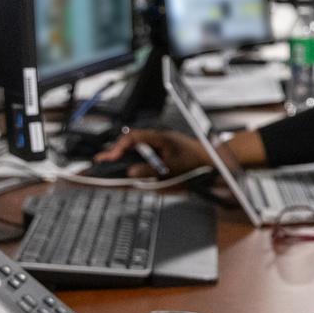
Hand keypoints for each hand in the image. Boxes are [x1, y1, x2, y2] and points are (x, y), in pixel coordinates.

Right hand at [95, 128, 210, 176]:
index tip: (109, 158)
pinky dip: (134, 158)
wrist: (215, 159)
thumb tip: (130, 174)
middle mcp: (158, 139)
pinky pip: (144, 153)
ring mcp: (161, 144)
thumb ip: (149, 172)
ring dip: (123, 155)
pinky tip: (127, 166)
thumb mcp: (172, 170)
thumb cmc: (197, 162)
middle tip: (98, 162)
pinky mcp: (164, 151)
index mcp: (160, 138)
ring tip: (107, 163)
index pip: (132, 138)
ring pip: (137, 148)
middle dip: (114, 152)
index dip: (118, 148)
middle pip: (131, 142)